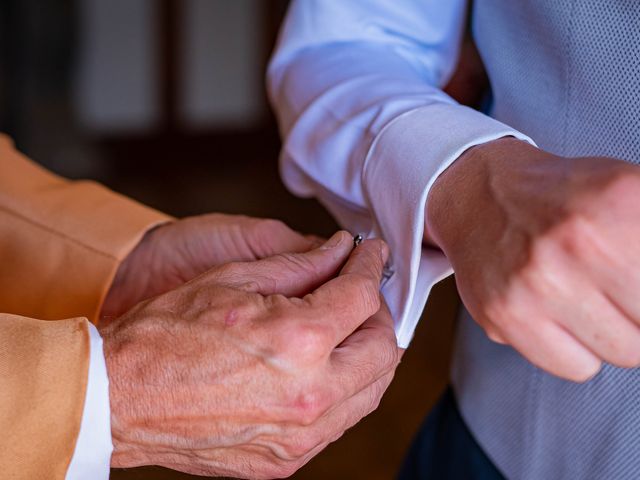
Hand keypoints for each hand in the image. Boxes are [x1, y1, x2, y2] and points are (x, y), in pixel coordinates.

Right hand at [101, 231, 400, 478]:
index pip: (362, 297)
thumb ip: (300, 265)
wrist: (117, 397)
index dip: (371, 267)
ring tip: (344, 327)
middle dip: (379, 313)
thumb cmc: (165, 333)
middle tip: (360, 292)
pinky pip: (340, 421)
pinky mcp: (286, 460)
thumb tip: (340, 249)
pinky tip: (321, 366)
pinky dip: (344, 387)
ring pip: (371, 391)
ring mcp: (301, 437)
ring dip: (367, 353)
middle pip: (384, 349)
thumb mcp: (234, 279)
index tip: (371, 255)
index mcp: (299, 340)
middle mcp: (311, 395)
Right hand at [425, 138, 639, 381]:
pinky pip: (576, 367)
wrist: (481, 195)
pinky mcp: (504, 314)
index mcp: (622, 201)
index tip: (631, 288)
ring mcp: (536, 282)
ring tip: (587, 296)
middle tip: (619, 286)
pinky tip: (556, 314)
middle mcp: (578, 242)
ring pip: (625, 352)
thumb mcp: (631, 189)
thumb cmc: (566, 198)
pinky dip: (575, 350)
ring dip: (615, 332)